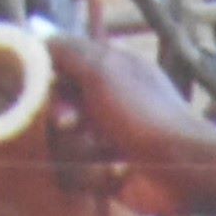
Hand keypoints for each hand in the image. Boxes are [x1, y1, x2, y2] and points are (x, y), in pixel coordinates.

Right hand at [35, 29, 204, 215]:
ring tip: (100, 152)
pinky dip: (91, 176)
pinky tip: (111, 174)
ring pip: (64, 144)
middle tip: (69, 122)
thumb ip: (68, 51)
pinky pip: (76, 176)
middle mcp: (110, 102)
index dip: (49, 74)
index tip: (36, 83)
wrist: (180, 167)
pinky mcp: (106, 174)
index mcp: (113, 71)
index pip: (67, 64)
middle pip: (60, 106)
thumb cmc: (141, 112)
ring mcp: (108, 140)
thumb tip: (39, 39)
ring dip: (77, 150)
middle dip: (61, 116)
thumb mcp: (102, 70)